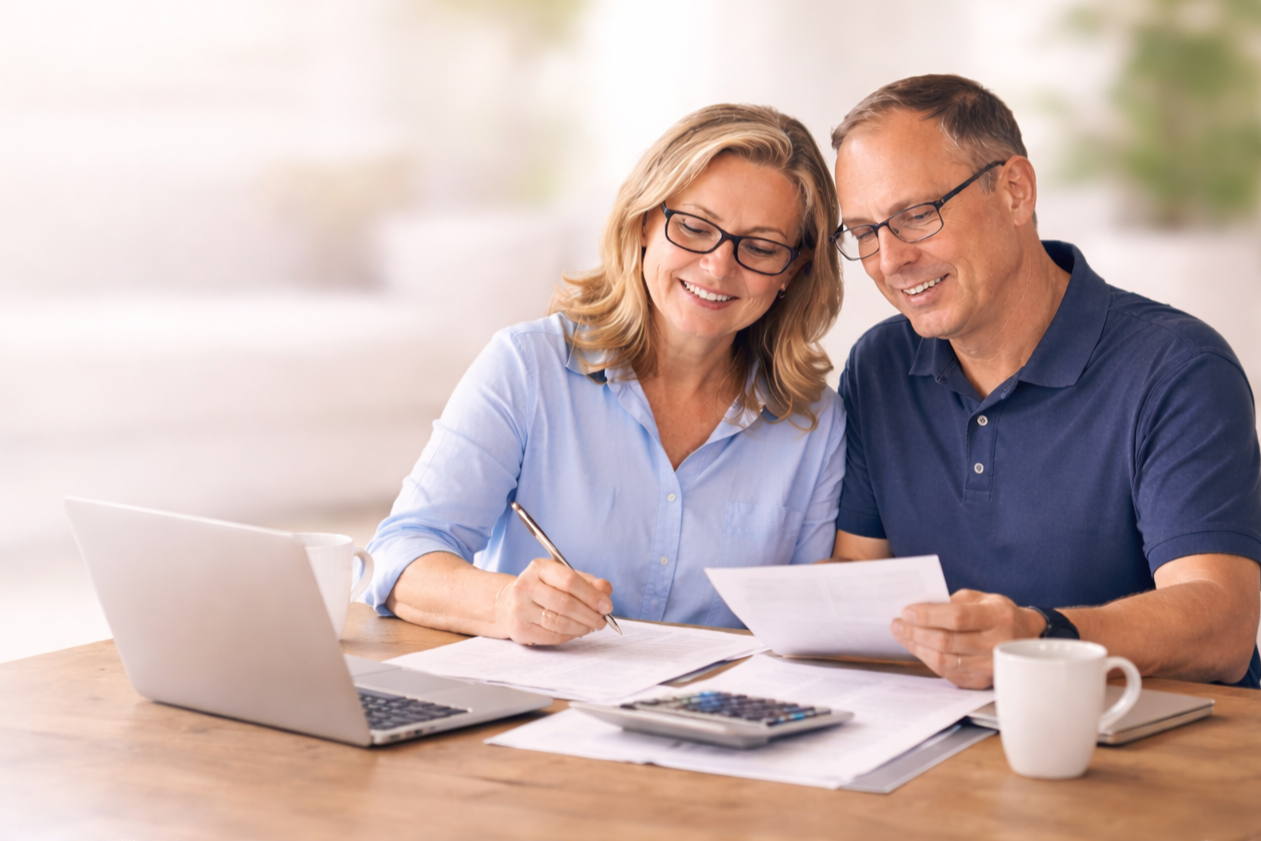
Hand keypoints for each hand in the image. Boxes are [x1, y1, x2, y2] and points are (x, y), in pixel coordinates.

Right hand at [492, 557, 613, 645]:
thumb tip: (605, 591)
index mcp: (539, 568)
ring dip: (582, 627)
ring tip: (592, 626)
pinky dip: (570, 635)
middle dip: (589, 615)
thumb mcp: (565, 578)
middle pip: (565, 603)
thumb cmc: (544, 589)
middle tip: (602, 620)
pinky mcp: (520, 629)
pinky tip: (577, 631)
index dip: (591, 595)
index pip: (569, 581)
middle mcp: (526, 586)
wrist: (509, 604)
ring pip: (559, 622)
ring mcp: (521, 609)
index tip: (606, 606)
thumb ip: (589, 583)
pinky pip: (552, 636)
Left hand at [890, 589, 1046, 688]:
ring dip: (916, 647)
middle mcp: (997, 644)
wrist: (1027, 638)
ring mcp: (990, 667)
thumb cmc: (999, 613)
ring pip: (944, 660)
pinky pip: (947, 673)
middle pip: (946, 641)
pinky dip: (927, 660)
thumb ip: (953, 601)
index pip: (957, 617)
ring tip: (901, 635)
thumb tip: (919, 609)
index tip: (907, 611)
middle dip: (915, 632)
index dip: (928, 615)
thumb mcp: (982, 598)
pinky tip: (917, 648)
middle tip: (897, 624)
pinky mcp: (982, 682)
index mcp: (998, 617)